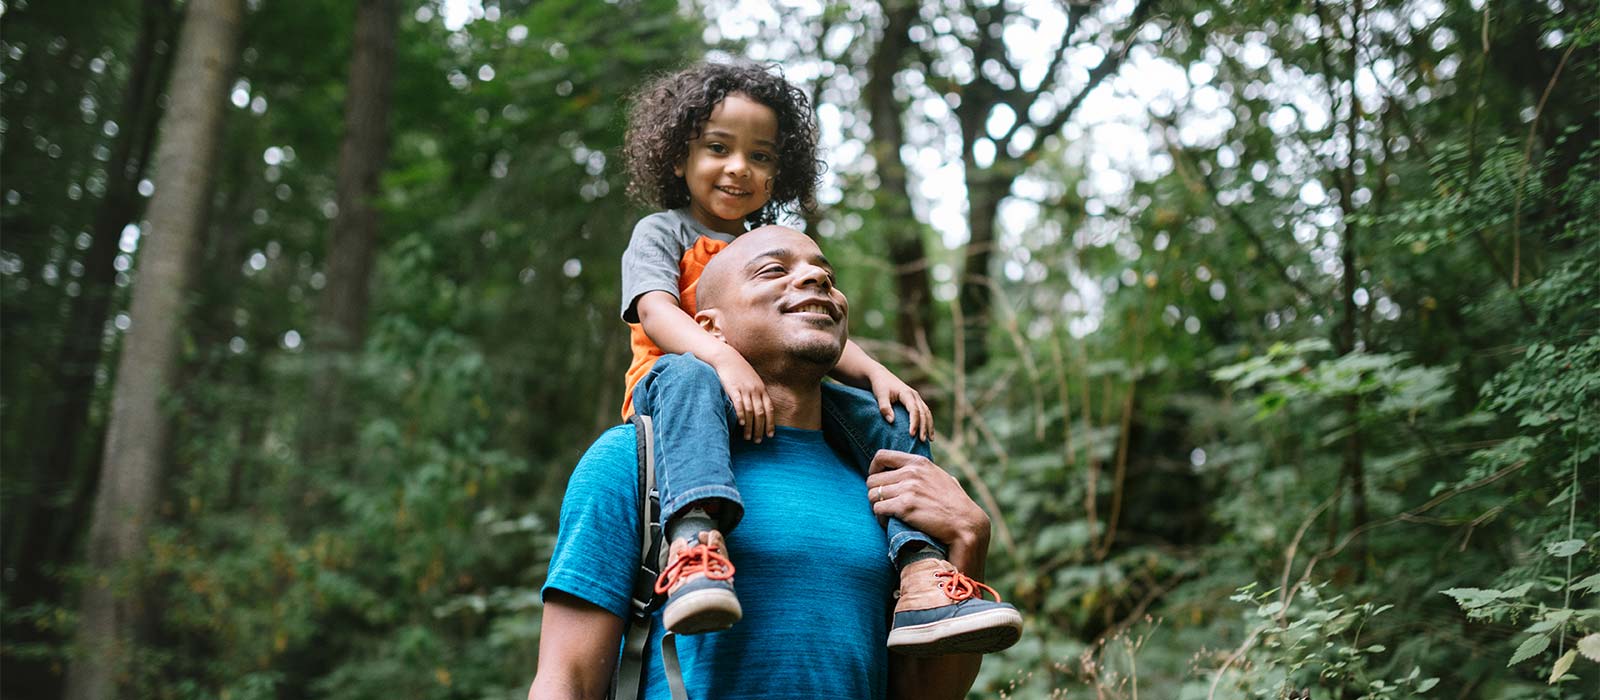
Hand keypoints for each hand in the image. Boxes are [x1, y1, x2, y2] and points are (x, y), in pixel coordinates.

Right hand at [709, 349, 772, 441]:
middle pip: (760, 413)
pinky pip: (739, 404)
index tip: (770, 435)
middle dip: (760, 429)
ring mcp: (744, 389)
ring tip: (748, 438)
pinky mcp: (733, 389)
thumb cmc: (739, 371)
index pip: (769, 409)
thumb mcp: (752, 381)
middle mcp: (755, 390)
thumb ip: (756, 393)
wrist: (726, 357)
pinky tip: (741, 424)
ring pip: (750, 412)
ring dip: (750, 427)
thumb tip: (759, 409)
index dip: (770, 423)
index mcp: (761, 389)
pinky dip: (741, 415)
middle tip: (758, 441)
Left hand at [866, 450, 989, 570]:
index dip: (873, 469)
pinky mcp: (905, 507)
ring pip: (872, 495)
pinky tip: (890, 523)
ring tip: (887, 515)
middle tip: (884, 504)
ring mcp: (908, 489)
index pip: (881, 456)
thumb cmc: (954, 503)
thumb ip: (922, 471)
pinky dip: (880, 519)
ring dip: (877, 507)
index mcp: (918, 462)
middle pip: (872, 480)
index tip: (878, 481)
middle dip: (875, 493)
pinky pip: (878, 510)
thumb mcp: (939, 476)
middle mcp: (911, 472)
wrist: (965, 523)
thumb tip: (907, 470)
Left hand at [867, 369, 933, 441]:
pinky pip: (925, 413)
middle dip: (924, 427)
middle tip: (922, 441)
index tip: (911, 434)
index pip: (914, 410)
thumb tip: (891, 421)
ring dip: (929, 426)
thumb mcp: (880, 395)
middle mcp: (915, 395)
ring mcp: (916, 398)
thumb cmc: (880, 386)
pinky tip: (928, 433)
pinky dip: (928, 422)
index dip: (914, 423)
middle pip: (923, 412)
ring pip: (927, 413)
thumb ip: (885, 408)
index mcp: (907, 393)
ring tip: (930, 440)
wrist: (881, 376)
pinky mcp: (915, 402)